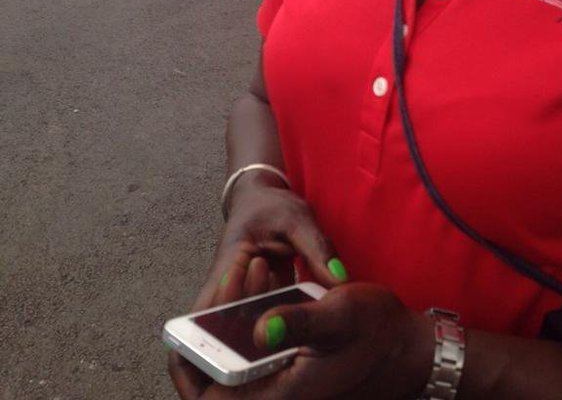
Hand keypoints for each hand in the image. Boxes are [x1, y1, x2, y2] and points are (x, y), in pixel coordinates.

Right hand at [168, 177, 348, 398]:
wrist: (261, 196)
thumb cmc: (273, 206)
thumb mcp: (298, 219)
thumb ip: (318, 248)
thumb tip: (340, 281)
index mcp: (228, 266)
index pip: (206, 313)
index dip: (204, 346)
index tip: (222, 370)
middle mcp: (224, 289)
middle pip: (212, 336)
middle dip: (224, 363)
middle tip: (246, 386)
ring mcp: (235, 300)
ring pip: (232, 339)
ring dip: (247, 358)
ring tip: (272, 380)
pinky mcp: (249, 306)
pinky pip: (250, 332)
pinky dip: (264, 347)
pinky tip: (288, 361)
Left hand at [178, 282, 433, 399]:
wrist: (410, 347)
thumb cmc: (378, 331)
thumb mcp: (340, 315)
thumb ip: (299, 323)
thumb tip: (259, 329)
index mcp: (279, 394)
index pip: (208, 398)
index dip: (187, 367)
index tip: (186, 327)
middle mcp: (275, 395)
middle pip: (215, 378)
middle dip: (212, 329)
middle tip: (231, 279)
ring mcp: (282, 385)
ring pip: (233, 361)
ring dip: (232, 318)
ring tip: (254, 267)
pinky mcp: (289, 372)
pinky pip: (253, 353)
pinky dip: (249, 319)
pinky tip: (268, 278)